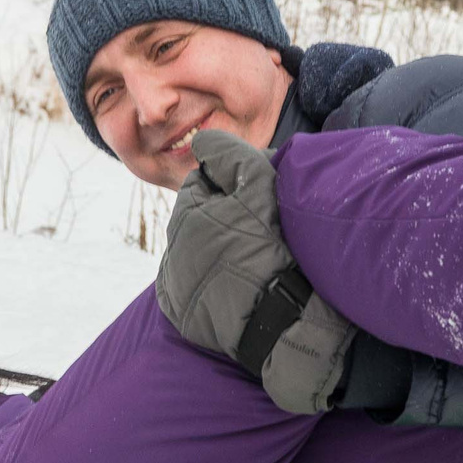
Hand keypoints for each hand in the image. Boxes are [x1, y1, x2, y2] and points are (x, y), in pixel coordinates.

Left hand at [158, 128, 356, 413]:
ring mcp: (176, 286)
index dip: (233, 187)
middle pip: (198, 220)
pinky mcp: (183, 316)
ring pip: (196, 254)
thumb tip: (202, 141)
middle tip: (263, 232)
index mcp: (187, 216)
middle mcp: (173, 250)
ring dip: (218, 252)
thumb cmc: (280, 247)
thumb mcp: (261, 185)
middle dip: (224, 219)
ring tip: (255, 262)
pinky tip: (239, 285)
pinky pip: (194, 290)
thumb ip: (230, 155)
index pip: (203, 185)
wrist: (289, 321)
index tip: (261, 200)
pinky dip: (212, 284)